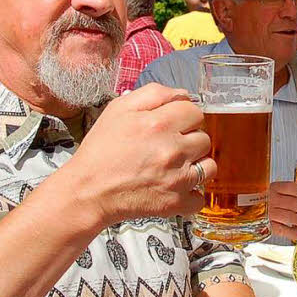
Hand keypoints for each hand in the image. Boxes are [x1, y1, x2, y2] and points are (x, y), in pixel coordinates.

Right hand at [66, 83, 213, 226]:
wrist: (87, 191)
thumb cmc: (100, 151)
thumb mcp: (119, 109)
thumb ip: (154, 93)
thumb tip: (183, 94)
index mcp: (159, 123)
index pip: (195, 112)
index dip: (184, 117)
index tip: (174, 125)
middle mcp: (172, 149)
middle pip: (205, 138)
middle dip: (190, 140)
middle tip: (171, 146)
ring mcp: (176, 178)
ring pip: (209, 167)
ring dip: (196, 166)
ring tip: (177, 167)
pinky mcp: (175, 203)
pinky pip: (200, 198)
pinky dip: (191, 195)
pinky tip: (175, 188)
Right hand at [268, 181, 296, 241]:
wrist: (246, 210)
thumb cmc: (265, 200)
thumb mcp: (274, 191)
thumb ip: (289, 194)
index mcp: (273, 188)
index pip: (291, 187)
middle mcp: (270, 200)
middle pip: (293, 203)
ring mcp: (268, 214)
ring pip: (290, 217)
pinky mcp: (267, 227)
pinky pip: (284, 230)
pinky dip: (296, 232)